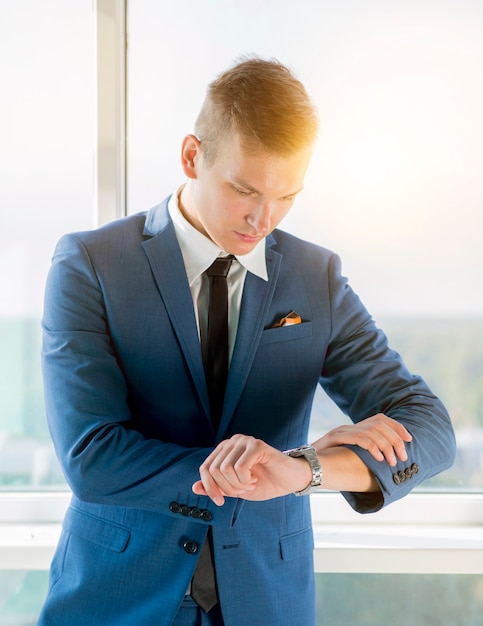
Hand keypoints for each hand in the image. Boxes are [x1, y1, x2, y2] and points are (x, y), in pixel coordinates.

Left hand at [192, 434, 311, 505]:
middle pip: (213, 470)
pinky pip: (240, 467)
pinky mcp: (257, 445)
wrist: (289, 481)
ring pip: (225, 469)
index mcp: (224, 450)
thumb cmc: (264, 483)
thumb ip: (216, 487)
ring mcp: (244, 441)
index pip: (204, 468)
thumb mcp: (235, 489)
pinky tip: (255, 480)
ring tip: (250, 484)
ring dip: (237, 485)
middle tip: (242, 490)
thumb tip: (194, 487)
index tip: (220, 501)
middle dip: (226, 488)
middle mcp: (232, 441)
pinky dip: (245, 480)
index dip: (209, 488)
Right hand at [313, 413, 411, 465]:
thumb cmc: (328, 463)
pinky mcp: (335, 436)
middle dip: (395, 440)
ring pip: (371, 431)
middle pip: (379, 425)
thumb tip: (388, 460)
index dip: (397, 427)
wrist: (304, 463)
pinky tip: (378, 458)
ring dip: (386, 447)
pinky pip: (358, 437)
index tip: (409, 439)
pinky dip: (371, 447)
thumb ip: (365, 454)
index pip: (381, 419)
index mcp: (355, 428)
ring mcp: (342, 430)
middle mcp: (349, 425)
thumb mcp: (350, 456)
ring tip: (391, 461)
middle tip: (402, 457)